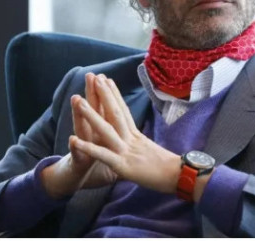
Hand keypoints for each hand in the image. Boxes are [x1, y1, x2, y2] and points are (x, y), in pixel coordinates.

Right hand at [40, 73, 117, 198]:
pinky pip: (77, 156)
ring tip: (76, 99)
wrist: (72, 181)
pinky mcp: (78, 163)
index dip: (108, 96)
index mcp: (102, 134)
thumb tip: (129, 133)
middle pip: (93, 113)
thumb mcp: (110, 152)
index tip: (108, 78)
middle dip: (92, 95)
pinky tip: (72, 140)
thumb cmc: (93, 166)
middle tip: (91, 75)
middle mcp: (91, 137)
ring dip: (80, 115)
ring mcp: (83, 149)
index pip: (105, 111)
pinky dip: (76, 149)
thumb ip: (116, 141)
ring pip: (81, 129)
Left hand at [72, 74, 181, 193]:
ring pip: (106, 129)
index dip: (115, 95)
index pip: (124, 111)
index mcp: (137, 136)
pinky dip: (88, 147)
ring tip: (79, 100)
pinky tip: (74, 140)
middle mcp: (131, 139)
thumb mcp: (151, 151)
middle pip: (115, 113)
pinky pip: (103, 155)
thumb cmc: (169, 168)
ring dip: (91, 114)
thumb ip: (141, 144)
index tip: (107, 80)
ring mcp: (126, 151)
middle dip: (103, 94)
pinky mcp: (123, 166)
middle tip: (94, 77)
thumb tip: (139, 140)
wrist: (180, 177)